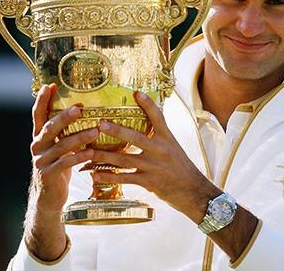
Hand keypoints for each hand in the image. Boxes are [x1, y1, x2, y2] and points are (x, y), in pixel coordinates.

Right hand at [24, 84, 97, 260]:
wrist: (49, 197)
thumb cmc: (59, 165)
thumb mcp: (59, 146)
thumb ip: (65, 130)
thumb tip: (82, 108)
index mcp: (39, 136)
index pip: (38, 114)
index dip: (42, 100)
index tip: (50, 85)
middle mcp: (37, 146)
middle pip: (49, 127)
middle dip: (64, 116)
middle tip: (79, 108)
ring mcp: (41, 161)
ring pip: (61, 146)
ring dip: (79, 137)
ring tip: (96, 130)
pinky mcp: (48, 175)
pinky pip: (64, 164)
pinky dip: (78, 157)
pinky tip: (91, 152)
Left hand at [91, 91, 220, 223]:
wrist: (194, 191)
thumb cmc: (181, 167)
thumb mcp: (173, 147)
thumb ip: (159, 136)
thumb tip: (146, 122)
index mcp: (168, 138)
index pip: (158, 117)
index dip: (148, 104)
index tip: (136, 93)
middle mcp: (160, 150)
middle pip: (135, 138)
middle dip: (117, 130)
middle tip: (100, 123)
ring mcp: (154, 167)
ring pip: (125, 160)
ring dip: (105, 156)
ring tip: (89, 152)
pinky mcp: (149, 182)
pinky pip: (125, 179)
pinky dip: (109, 177)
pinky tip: (95, 174)